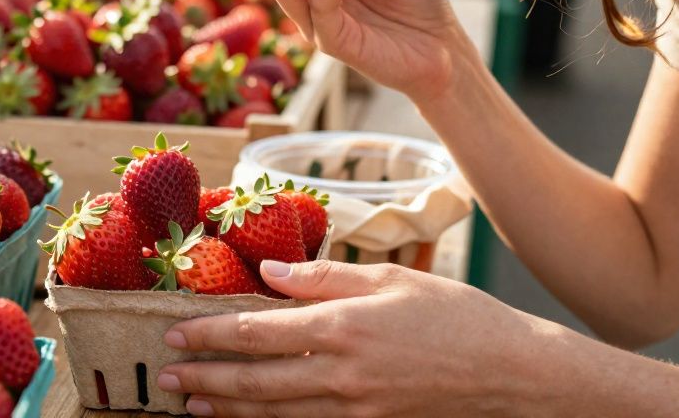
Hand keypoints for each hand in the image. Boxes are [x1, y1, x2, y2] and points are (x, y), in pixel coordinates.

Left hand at [159, 260, 553, 416]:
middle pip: (256, 379)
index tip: (176, 330)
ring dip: (228, 407)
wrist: (511, 374)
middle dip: (206, 376)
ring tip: (193, 402)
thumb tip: (270, 273)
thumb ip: (325, 276)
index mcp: (344, 326)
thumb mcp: (391, 278)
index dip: (211, 333)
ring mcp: (355, 409)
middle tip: (167, 375)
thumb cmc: (456, 317)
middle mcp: (342, 374)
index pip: (257, 332)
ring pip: (274, 412)